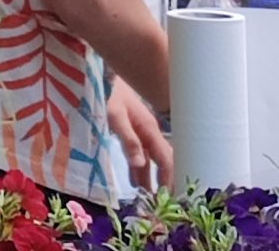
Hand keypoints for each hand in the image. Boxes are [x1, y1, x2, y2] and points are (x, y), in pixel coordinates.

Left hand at [108, 76, 171, 190]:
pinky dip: (142, 170)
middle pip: (163, 161)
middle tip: (165, 201)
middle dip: (166, 181)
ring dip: (152, 178)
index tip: (170, 196)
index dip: (169, 177)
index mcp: (149, 130)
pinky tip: (137, 181)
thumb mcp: (116, 117)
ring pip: (152, 160)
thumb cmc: (111, 95)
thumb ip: (128, 139)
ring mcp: (143, 133)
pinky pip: (142, 155)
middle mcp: (150, 133)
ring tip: (151, 198)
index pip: (166, 159)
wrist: (107, 77)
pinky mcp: (135, 132)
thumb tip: (139, 164)